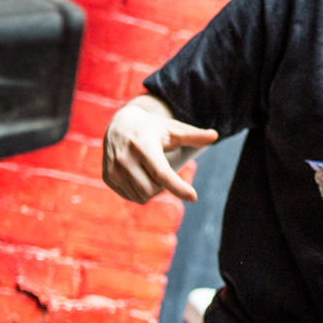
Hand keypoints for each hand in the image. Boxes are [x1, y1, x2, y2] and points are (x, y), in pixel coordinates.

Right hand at [102, 95, 217, 203]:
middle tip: (164, 171)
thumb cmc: (153, 129)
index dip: (179, 188)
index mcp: (143, 146)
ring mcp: (113, 169)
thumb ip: (193, 135)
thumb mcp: (172, 129)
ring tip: (151, 172)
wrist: (120, 125)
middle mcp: (124, 159)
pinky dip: (140, 192)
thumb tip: (215, 136)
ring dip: (153, 190)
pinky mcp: (107, 178)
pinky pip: (130, 197)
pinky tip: (140, 176)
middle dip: (164, 186)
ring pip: (141, 197)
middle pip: (153, 190)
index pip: (162, 174)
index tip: (194, 197)